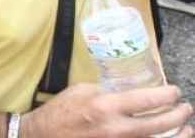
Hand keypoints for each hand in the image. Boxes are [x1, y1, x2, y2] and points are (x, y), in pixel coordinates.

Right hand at [22, 82, 191, 137]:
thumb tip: (128, 91)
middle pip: (160, 124)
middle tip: (185, 108)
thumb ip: (108, 91)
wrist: (45, 136)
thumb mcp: (82, 91)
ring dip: (179, 136)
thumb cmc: (62, 111)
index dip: (167, 95)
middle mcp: (117, 129)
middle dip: (179, 115)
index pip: (147, 100)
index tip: (174, 91)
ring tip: (187, 129)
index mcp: (106, 107)